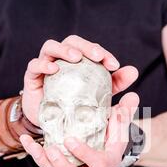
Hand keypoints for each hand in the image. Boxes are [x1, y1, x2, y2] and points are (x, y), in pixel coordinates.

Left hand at [20, 92, 139, 166]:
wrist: (104, 141)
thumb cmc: (112, 129)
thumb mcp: (120, 120)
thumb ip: (126, 110)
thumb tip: (133, 96)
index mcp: (108, 160)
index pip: (98, 162)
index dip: (84, 154)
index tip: (70, 140)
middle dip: (62, 165)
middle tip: (51, 148)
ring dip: (45, 162)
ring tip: (35, 146)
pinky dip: (37, 155)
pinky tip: (27, 140)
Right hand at [22, 35, 138, 125]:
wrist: (51, 124)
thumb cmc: (75, 106)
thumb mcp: (99, 97)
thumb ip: (115, 84)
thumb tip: (134, 71)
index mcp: (78, 61)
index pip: (90, 50)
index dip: (103, 54)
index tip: (115, 65)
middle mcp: (61, 59)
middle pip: (72, 42)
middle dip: (86, 46)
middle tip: (98, 56)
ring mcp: (45, 66)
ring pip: (51, 47)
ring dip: (64, 50)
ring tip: (76, 58)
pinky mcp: (32, 77)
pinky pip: (34, 65)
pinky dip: (43, 64)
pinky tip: (54, 69)